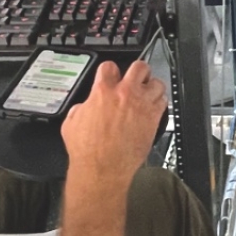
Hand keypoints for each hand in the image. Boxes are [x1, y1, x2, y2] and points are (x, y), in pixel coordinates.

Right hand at [61, 61, 165, 194]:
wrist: (102, 169)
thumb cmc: (87, 151)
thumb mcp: (71, 123)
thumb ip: (81, 108)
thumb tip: (86, 106)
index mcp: (103, 92)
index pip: (109, 66)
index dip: (110, 70)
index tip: (112, 75)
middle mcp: (124, 94)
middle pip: (139, 67)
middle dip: (138, 71)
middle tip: (136, 78)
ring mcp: (141, 105)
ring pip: (157, 83)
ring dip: (152, 87)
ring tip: (147, 93)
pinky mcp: (153, 119)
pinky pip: (163, 102)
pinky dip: (159, 103)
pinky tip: (153, 108)